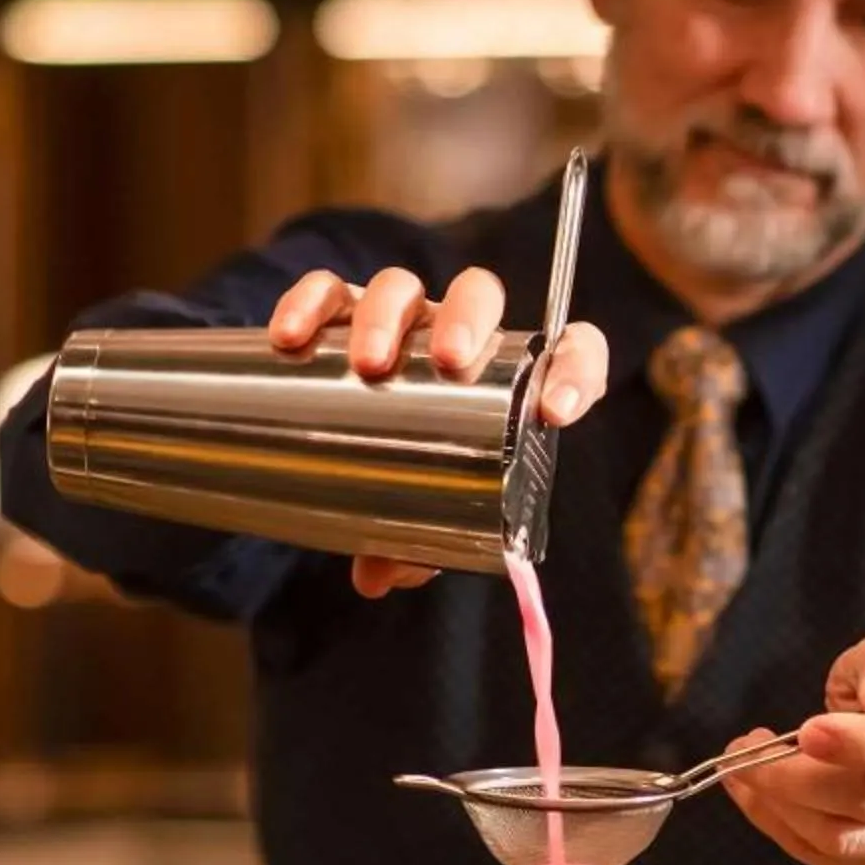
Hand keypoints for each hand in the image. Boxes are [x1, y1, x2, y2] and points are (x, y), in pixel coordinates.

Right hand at [266, 264, 609, 597]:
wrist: (348, 445)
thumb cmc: (412, 480)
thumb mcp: (426, 519)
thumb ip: (413, 548)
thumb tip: (377, 576)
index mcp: (506, 379)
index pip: (570, 352)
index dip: (575, 372)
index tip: (556, 411)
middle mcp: (457, 336)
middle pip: (477, 295)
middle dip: (467, 321)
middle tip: (450, 362)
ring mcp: (398, 319)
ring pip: (401, 289)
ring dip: (386, 316)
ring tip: (368, 364)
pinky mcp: (338, 313)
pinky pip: (327, 291)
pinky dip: (310, 303)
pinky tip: (289, 337)